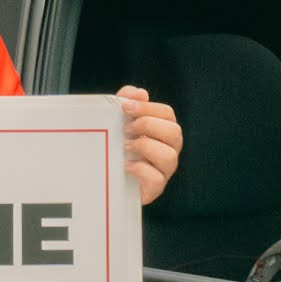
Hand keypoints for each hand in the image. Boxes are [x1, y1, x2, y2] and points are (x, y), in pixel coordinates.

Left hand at [115, 85, 185, 206]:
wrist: (105, 180)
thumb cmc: (116, 148)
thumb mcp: (119, 122)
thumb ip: (128, 103)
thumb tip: (140, 93)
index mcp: (163, 132)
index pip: (167, 114)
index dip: (149, 108)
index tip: (126, 107)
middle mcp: (168, 150)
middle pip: (175, 133)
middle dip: (149, 125)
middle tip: (126, 128)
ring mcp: (164, 171)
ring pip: (169, 156)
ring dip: (145, 147)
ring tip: (126, 147)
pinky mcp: (154, 189)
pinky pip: (157, 179)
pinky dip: (141, 170)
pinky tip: (126, 166)